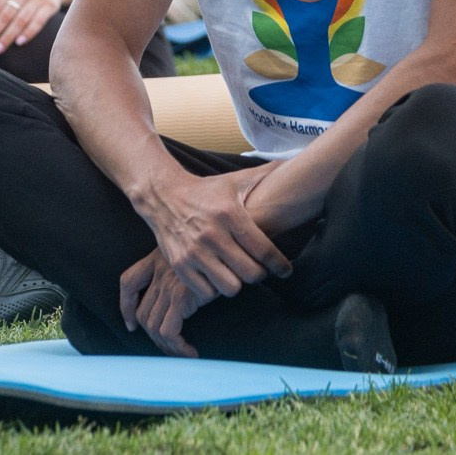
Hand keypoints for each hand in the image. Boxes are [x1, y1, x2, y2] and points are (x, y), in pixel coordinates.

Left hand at [118, 250, 209, 357]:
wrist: (231, 249)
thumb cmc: (219, 255)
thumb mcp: (194, 254)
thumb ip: (181, 268)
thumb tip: (178, 299)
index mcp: (158, 258)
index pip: (129, 282)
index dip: (126, 307)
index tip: (131, 325)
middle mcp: (159, 271)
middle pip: (142, 314)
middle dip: (154, 337)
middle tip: (172, 348)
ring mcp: (168, 284)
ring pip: (154, 327)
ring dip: (167, 347)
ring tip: (183, 354)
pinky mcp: (181, 296)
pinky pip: (169, 332)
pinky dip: (177, 348)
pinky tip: (191, 352)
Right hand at [135, 168, 289, 307]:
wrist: (163, 195)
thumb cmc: (206, 191)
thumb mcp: (235, 181)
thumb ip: (264, 174)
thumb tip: (292, 161)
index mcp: (230, 214)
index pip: (264, 250)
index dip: (279, 264)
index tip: (285, 271)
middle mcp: (212, 235)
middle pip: (250, 273)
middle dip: (259, 274)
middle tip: (259, 269)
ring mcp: (194, 252)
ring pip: (230, 287)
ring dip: (237, 283)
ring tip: (237, 274)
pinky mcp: (179, 264)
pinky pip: (206, 293)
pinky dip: (214, 289)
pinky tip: (217, 277)